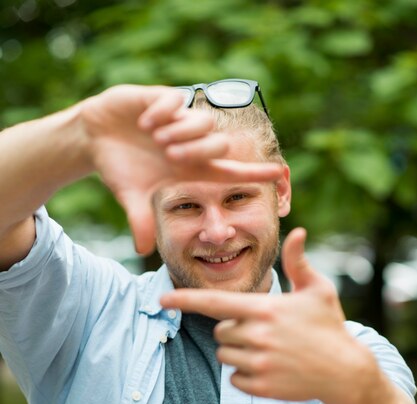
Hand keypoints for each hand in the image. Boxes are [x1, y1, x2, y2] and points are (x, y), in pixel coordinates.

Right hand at [80, 85, 281, 253]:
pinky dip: (161, 112)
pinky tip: (145, 121)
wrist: (96, 137)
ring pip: (202, 121)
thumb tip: (144, 250)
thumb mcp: (131, 196)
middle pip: (219, 145)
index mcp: (190, 168)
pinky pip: (175, 101)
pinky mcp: (162, 98)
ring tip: (155, 138)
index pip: (230, 171)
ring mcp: (178, 120)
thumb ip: (141, 220)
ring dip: (180, 132)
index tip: (278, 174)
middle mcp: (191, 143)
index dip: (253, 173)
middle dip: (197, 151)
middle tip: (170, 155)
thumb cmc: (120, 168)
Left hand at [161, 228, 362, 402]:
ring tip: (271, 350)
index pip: (215, 303)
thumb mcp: (318, 290)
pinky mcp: (260, 387)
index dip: (186, 299)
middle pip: (220, 331)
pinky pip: (234, 378)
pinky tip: (273, 369)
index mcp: (265, 309)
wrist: (346, 373)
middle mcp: (258, 336)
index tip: (163, 298)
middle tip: (266, 332)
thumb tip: (297, 231)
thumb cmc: (329, 326)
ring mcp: (258, 364)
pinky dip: (247, 375)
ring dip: (240, 352)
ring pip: (225, 355)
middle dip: (235, 330)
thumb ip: (298, 262)